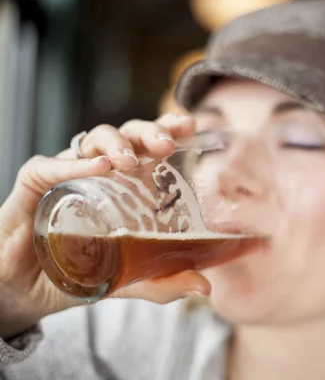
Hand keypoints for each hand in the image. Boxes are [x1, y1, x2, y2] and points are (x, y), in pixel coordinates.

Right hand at [0, 113, 209, 339]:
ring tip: (131, 160)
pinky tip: (98, 168)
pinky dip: (75, 164)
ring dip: (115, 144)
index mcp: (125, 183)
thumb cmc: (80, 271)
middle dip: (147, 132)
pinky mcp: (35, 185)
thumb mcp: (127, 278)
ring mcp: (67, 174)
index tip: (190, 125)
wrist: (28, 291)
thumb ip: (162, 281)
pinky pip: (51, 166)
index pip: (148, 147)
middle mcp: (99, 171)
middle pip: (126, 136)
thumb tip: (204, 287)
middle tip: (166, 145)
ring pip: (91, 141)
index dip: (167, 129)